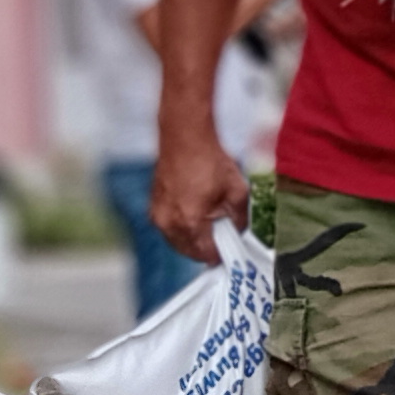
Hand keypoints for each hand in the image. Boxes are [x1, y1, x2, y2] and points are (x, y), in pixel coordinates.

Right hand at [153, 130, 249, 260]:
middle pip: (189, 251)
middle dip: (206, 249)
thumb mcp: (237, 192)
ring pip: (177, 241)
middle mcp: (169, 223)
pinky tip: (196, 218)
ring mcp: (158, 215)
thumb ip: (240, 219)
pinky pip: (168, 228)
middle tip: (222, 242)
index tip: (230, 252)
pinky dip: (182, 229)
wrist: (185, 139)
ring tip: (211, 228)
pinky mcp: (154, 206)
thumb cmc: (211, 162)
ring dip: (193, 240)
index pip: (205, 254)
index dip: (220, 255)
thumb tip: (239, 232)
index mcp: (190, 222)